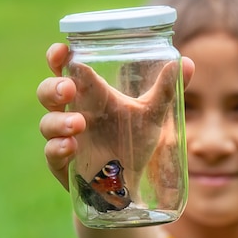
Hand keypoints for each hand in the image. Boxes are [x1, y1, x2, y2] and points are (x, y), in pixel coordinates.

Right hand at [37, 43, 194, 189]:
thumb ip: (167, 90)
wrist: (128, 187)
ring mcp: (65, 139)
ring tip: (80, 123)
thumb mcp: (151, 115)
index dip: (59, 57)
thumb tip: (189, 62)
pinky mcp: (63, 165)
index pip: (67, 69)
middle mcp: (73, 113)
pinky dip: (58, 148)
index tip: (63, 50)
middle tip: (69, 88)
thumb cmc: (134, 143)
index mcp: (90, 96)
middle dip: (53, 87)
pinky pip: (52, 154)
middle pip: (48, 92)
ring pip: (48, 123)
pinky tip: (71, 146)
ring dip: (59, 121)